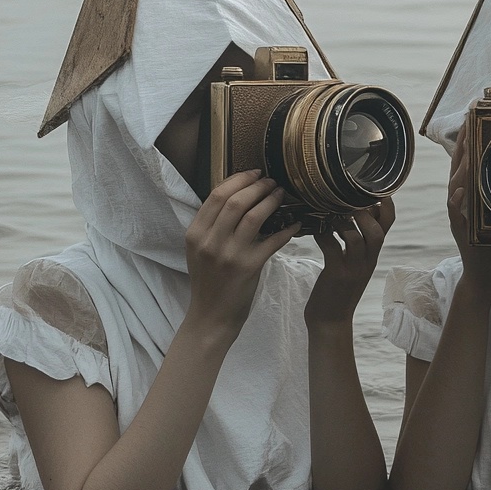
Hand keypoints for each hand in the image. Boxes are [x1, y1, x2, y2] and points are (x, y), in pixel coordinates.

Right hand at [185, 171, 299, 340]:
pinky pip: (273, 240)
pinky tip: (295, 223)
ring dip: (271, 200)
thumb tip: (238, 197)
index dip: (238, 179)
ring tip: (281, 194)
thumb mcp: (199, 250)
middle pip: (236, 200)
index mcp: (195, 233)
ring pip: (254, 215)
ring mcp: (230, 254)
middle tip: (271, 181)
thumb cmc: (208, 281)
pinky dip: (287, 229)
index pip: (216, 195)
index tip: (254, 173)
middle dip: (257, 186)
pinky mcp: (249, 267)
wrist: (211, 316)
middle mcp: (210, 241)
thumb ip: (211, 226)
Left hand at [304, 196, 394, 332]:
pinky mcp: (336, 275)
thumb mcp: (352, 265)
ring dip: (344, 222)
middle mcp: (368, 261)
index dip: (385, 205)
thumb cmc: (337, 291)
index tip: (372, 189)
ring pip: (358, 238)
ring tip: (330, 215)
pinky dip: (323, 234)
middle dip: (366, 213)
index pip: (387, 226)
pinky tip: (314, 230)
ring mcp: (353, 269)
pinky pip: (332, 248)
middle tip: (348, 203)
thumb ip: (353, 244)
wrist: (330, 322)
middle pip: (378, 231)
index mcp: (372, 256)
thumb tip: (345, 216)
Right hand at [448, 122, 490, 298]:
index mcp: (468, 197)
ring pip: (456, 185)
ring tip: (467, 145)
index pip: (466, 164)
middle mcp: (459, 203)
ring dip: (461, 166)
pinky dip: (457, 200)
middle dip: (463, 144)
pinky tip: (460, 188)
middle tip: (468, 120)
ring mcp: (458, 216)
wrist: (482, 275)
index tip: (473, 119)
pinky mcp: (461, 231)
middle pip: (458, 168)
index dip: (468, 142)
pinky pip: (456, 213)